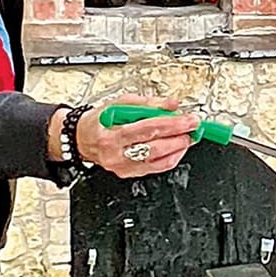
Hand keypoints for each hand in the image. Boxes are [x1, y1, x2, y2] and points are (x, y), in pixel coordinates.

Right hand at [73, 99, 199, 180]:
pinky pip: (155, 168)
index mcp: (111, 134)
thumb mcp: (119, 103)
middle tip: (194, 128)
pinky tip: (177, 149)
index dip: (173, 124)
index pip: (148, 128)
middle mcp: (115, 154)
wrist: (81, 138)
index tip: (189, 119)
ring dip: (178, 148)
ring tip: (188, 137)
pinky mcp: (127, 173)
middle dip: (179, 136)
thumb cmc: (99, 120)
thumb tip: (172, 104)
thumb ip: (148, 103)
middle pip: (155, 147)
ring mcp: (121, 166)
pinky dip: (170, 158)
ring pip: (157, 161)